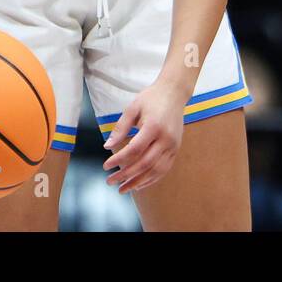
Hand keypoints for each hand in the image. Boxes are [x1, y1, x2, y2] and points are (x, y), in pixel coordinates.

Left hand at [102, 78, 186, 193]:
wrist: (174, 93)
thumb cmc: (151, 98)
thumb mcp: (132, 108)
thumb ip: (120, 128)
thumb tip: (107, 146)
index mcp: (154, 126)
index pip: (134, 150)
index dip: (118, 160)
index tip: (105, 166)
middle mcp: (166, 138)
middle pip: (144, 164)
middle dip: (125, 175)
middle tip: (110, 181)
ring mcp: (173, 145)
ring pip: (155, 170)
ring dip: (138, 182)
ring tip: (123, 189)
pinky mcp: (176, 149)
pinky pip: (164, 169)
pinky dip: (151, 179)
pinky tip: (139, 184)